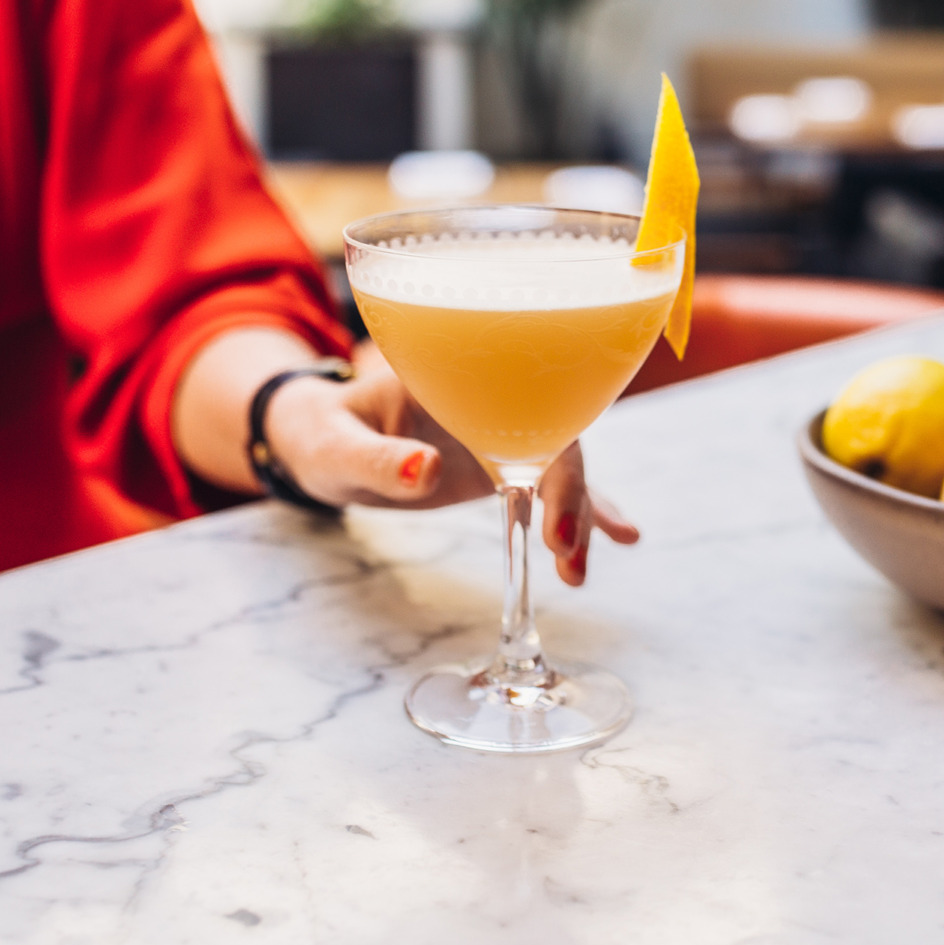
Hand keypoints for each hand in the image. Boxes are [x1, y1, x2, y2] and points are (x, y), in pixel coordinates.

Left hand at [265, 343, 640, 583]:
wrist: (318, 438)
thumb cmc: (320, 434)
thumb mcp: (333, 448)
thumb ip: (376, 460)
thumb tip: (426, 471)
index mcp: (459, 372)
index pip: (529, 400)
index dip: (554, 453)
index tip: (548, 520)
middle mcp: (494, 395)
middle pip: (557, 437)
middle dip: (572, 500)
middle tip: (566, 557)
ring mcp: (504, 427)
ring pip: (560, 467)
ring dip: (577, 517)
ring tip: (576, 573)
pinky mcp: (505, 458)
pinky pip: (551, 484)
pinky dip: (583, 510)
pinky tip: (625, 536)